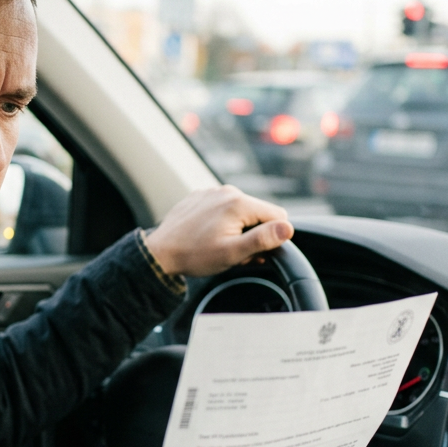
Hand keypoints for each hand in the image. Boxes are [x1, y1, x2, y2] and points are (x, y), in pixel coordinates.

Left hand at [143, 185, 292, 277]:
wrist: (160, 252)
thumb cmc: (194, 255)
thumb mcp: (232, 254)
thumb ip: (262, 240)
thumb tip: (288, 228)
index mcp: (239, 203)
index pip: (279, 216)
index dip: (272, 238)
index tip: (254, 251)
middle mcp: (227, 191)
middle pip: (260, 214)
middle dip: (253, 234)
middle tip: (234, 252)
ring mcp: (212, 192)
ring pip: (242, 212)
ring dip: (238, 229)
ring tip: (219, 245)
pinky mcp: (201, 196)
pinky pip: (223, 208)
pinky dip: (223, 223)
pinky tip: (208, 236)